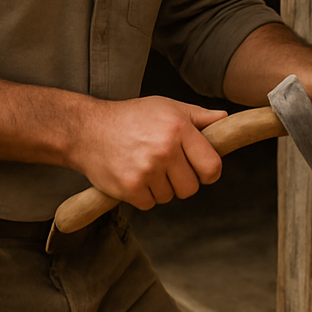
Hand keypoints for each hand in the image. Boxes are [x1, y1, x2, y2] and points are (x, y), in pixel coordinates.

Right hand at [71, 96, 226, 209]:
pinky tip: (134, 176)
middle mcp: (165, 149)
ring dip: (161, 188)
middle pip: (192, 188)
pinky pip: (150, 204)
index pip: (212, 167)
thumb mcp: (166, 107)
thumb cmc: (130, 117)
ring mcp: (147, 170)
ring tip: (146, 166)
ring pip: (170, 196)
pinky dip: (143, 195)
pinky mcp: (130, 187)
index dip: (208, 171)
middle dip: (182, 181)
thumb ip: (198, 117)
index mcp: (179, 128)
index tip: (198, 168)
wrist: (86, 129)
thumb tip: (225, 120)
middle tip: (166, 166)